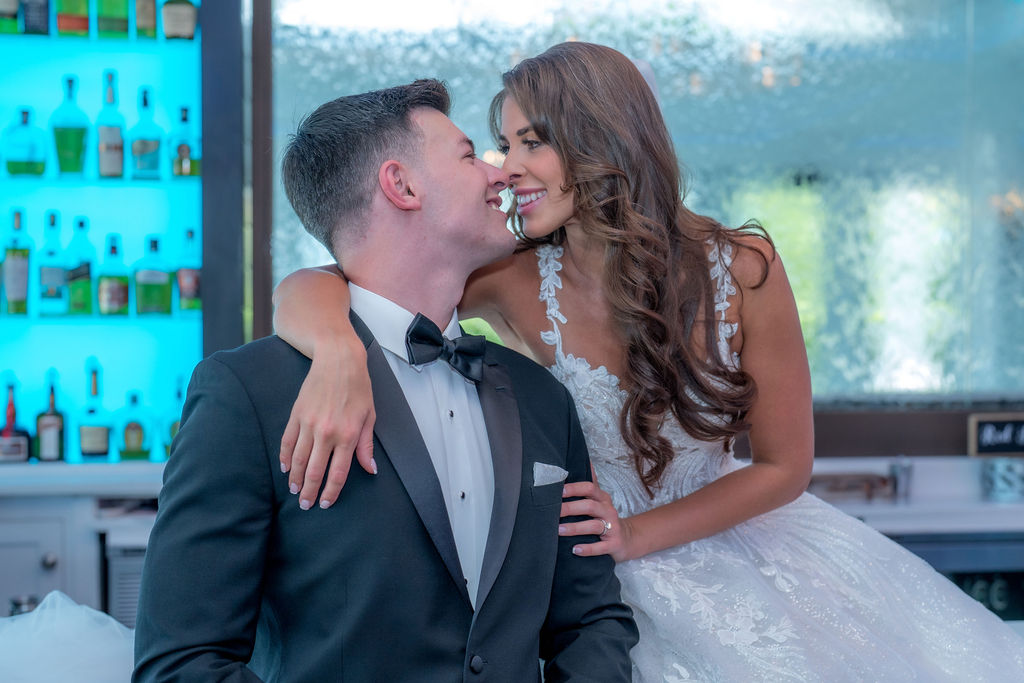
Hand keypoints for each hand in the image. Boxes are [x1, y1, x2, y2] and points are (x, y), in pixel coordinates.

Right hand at [280, 341, 376, 508]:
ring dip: (294, 479)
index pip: (337, 473)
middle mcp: (327, 433)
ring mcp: (309, 424)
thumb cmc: (358, 387)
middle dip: (309, 492)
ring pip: (297, 460)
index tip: (325, 504)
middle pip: (314, 471)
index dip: (330, 492)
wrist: (338, 360)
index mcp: (348, 435)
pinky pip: (287, 442)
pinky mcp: (296, 415)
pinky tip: (284, 469)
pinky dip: (284, 458)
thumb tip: (370, 469)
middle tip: (305, 505)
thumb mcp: (369, 416)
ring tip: (294, 491)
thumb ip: (366, 445)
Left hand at [559, 479, 632, 562]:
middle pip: (590, 506)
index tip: (559, 491)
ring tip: (559, 530)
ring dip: (575, 528)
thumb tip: (585, 461)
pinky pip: (600, 547)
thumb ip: (591, 484)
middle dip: (570, 508)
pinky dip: (588, 548)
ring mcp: (612, 528)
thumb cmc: (606, 518)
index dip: (574, 488)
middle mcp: (608, 511)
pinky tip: (575, 550)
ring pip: (593, 526)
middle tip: (554, 511)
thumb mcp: (600, 500)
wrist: (628, 539)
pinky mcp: (614, 545)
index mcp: (602, 499)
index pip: (589, 488)